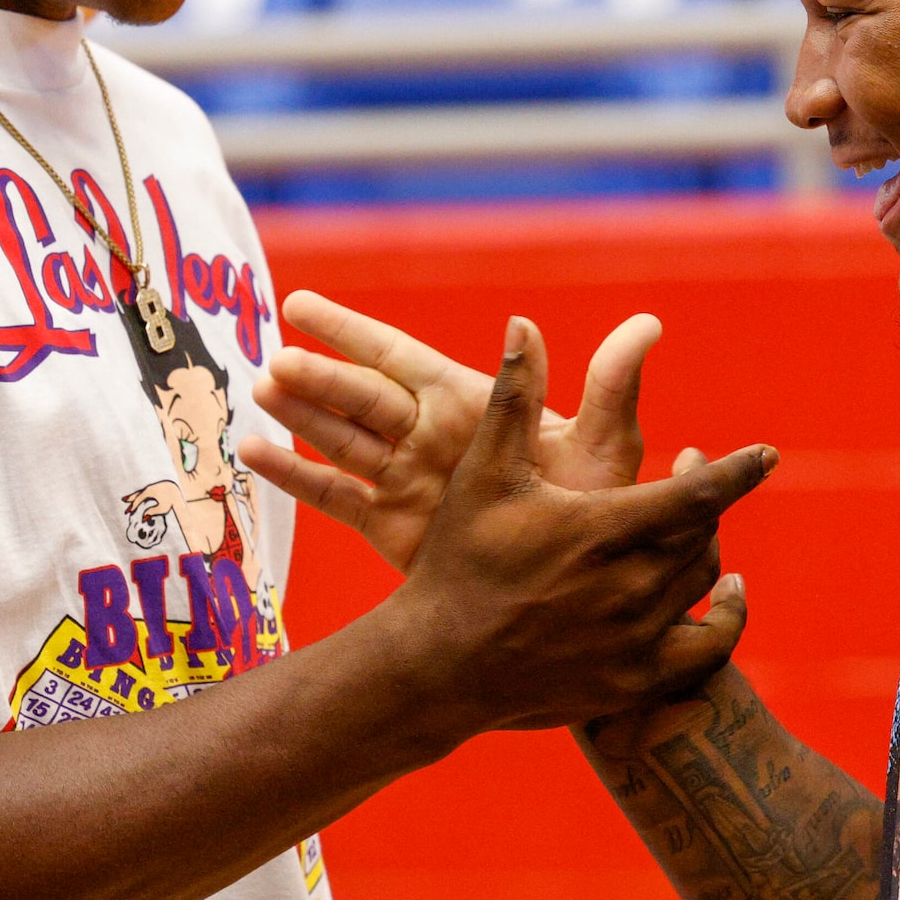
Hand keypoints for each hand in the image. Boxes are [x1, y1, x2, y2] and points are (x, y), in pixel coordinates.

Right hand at [241, 289, 674, 571]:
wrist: (578, 593)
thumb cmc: (594, 511)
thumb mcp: (599, 449)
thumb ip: (610, 389)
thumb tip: (647, 324)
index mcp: (467, 406)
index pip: (396, 358)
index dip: (348, 331)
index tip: (301, 305)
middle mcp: (428, 436)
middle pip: (359, 396)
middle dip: (317, 377)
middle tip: (273, 359)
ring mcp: (405, 481)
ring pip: (341, 437)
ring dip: (301, 416)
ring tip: (257, 389)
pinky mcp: (392, 526)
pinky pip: (336, 495)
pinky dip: (296, 475)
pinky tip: (253, 456)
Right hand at [364, 315, 770, 730]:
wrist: (437, 665)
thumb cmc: (459, 560)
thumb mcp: (485, 473)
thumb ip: (514, 397)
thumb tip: (523, 323)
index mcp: (602, 529)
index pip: (696, 494)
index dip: (738, 471)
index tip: (768, 455)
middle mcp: (629, 586)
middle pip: (700, 533)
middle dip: (705, 497)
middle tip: (690, 469)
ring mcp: (635, 640)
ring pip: (701, 579)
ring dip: (705, 546)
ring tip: (690, 522)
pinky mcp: (633, 681)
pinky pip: (707, 648)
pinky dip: (726, 616)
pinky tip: (726, 591)